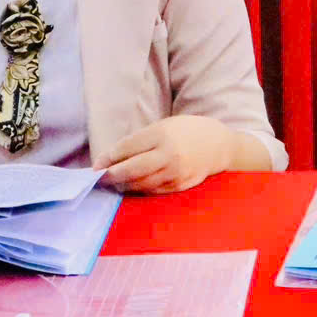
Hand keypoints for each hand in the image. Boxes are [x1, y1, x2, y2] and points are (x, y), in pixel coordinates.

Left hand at [93, 115, 235, 194]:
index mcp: (162, 134)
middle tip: (100, 177)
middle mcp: (168, 155)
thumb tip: (113, 157)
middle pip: (131, 169)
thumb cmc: (188, 131)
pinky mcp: (179, 186)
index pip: (127, 148)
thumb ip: (141, 140)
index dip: (109, 158)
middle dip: (112, 175)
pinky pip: (153, 191)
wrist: (219, 145)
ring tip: (114, 182)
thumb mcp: (165, 126)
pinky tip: (133, 186)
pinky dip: (140, 189)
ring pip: (140, 183)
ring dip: (124, 184)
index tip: (97, 164)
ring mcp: (175, 172)